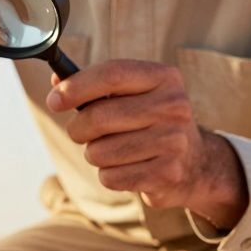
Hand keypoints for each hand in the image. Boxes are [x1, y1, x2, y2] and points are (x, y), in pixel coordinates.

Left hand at [46, 60, 247, 228]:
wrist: (195, 164)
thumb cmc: (151, 123)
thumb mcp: (133, 96)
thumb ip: (96, 87)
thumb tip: (56, 83)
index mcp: (165, 78)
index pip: (112, 74)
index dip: (76, 86)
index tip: (54, 100)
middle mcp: (174, 106)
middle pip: (98, 116)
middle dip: (78, 129)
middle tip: (80, 133)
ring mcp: (174, 142)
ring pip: (99, 151)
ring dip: (95, 154)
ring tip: (112, 151)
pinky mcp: (167, 174)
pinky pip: (110, 177)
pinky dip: (108, 175)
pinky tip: (127, 169)